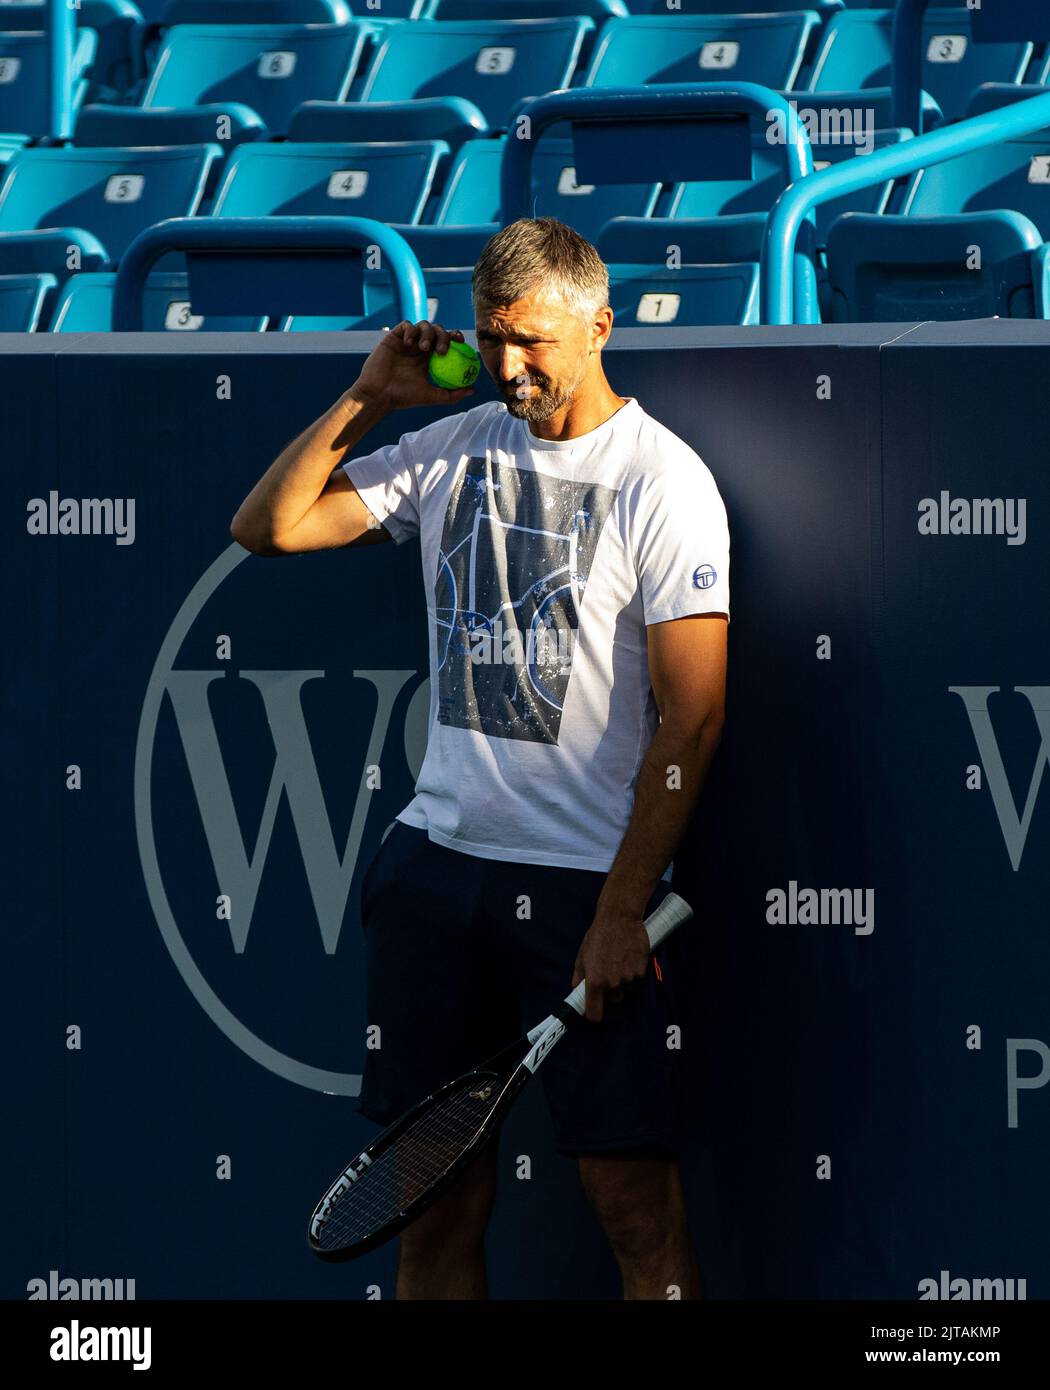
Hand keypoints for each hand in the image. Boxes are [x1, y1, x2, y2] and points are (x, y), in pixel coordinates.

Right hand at [349, 320, 476, 411]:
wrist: (379, 393)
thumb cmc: (403, 397)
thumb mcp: (431, 397)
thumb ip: (451, 395)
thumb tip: (472, 390)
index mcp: (429, 359)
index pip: (446, 342)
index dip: (455, 338)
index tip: (461, 342)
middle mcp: (419, 348)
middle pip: (437, 331)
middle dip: (443, 336)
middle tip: (442, 350)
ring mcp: (407, 341)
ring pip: (424, 325)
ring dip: (428, 333)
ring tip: (424, 348)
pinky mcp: (394, 336)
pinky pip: (407, 325)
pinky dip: (411, 330)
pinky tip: (409, 344)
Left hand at [570, 907, 650, 1023]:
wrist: (619, 918)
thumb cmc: (598, 935)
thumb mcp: (582, 955)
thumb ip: (579, 975)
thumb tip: (576, 987)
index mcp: (595, 982)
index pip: (595, 1013)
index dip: (594, 1014)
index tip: (595, 1011)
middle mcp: (612, 983)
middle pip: (614, 1000)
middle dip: (611, 991)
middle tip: (608, 972)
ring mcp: (628, 978)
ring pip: (626, 986)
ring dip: (622, 977)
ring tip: (618, 958)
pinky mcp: (641, 970)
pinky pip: (636, 976)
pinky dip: (633, 969)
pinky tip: (628, 954)